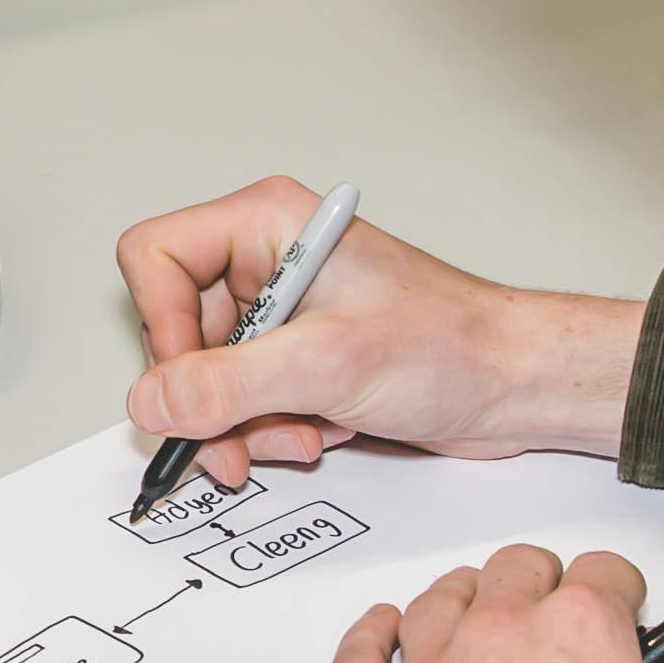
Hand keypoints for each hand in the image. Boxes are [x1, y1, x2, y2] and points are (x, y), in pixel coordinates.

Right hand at [117, 178, 636, 486]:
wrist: (514, 384)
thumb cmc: (452, 344)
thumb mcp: (328, 365)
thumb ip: (229, 384)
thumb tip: (150, 402)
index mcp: (266, 224)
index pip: (155, 258)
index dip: (163, 327)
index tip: (191, 384)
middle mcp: (264, 260)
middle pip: (175, 331)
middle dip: (210, 396)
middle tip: (241, 438)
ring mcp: (279, 311)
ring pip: (204, 378)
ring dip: (243, 424)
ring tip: (299, 435)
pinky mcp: (295, 356)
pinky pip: (241, 401)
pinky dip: (267, 431)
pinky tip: (317, 433)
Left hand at [329, 546, 663, 662]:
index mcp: (580, 634)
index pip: (600, 574)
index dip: (611, 589)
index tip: (610, 603)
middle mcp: (499, 639)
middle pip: (511, 571)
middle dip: (534, 584)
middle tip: (541, 609)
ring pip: (435, 604)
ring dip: (455, 599)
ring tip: (462, 609)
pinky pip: (357, 661)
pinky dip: (367, 638)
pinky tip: (378, 630)